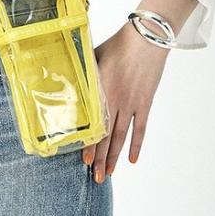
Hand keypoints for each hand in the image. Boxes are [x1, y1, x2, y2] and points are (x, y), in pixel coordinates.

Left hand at [81, 20, 169, 181]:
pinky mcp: (146, 102)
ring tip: (108, 173)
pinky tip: (131, 159)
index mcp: (101, 89)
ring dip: (114, 157)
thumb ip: (84, 73)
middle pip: (106, 136)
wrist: (146, 38)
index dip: (88, 144)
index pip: (93, 124)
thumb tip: (69, 80)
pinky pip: (141, 128)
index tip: (83, 161)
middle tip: (95, 177)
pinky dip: (136, 144)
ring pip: (122, 136)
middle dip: (99, 158)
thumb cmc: (118, 44)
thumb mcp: (95, 57)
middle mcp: (116, 100)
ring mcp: (132, 103)